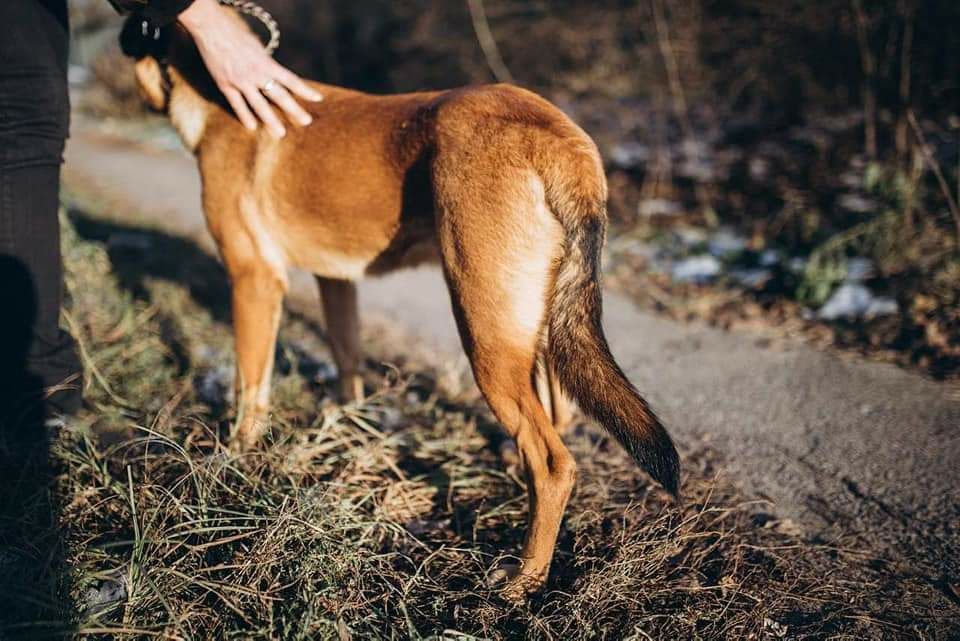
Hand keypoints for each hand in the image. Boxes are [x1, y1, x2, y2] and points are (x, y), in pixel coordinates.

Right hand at [178, 0, 321, 137]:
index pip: (291, 80)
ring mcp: (240, 81)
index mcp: (267, 63)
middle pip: (279, 96)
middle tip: (306, 121)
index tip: (318, 99)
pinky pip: (237, 104)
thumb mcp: (258, 48)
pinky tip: (252, 127)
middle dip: (294, 109)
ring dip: (270, 120)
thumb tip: (276, 77)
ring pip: (258, 105)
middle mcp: (256, 74)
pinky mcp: (225, 84)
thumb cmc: (237, 36)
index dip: (305, 90)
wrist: (212, 29)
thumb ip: (267, 65)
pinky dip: (244, 116)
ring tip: (280, 134)